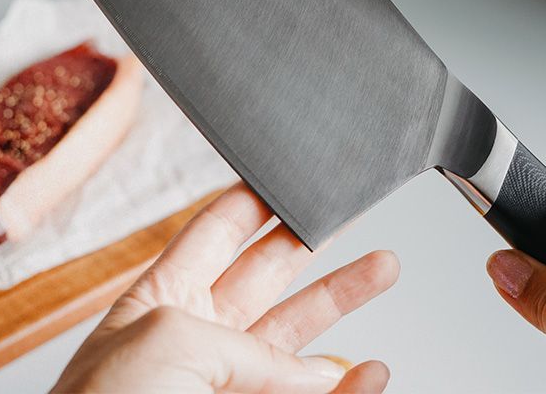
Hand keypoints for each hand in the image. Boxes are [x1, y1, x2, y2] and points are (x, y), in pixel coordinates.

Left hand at [53, 183, 398, 392]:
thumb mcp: (168, 341)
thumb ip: (247, 342)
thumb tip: (311, 373)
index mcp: (162, 300)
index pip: (216, 232)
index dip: (254, 199)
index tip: (292, 173)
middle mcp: (199, 337)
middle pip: (268, 271)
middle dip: (312, 239)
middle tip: (347, 211)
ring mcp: (230, 385)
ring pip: (299, 333)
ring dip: (343, 298)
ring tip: (383, 266)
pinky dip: (350, 386)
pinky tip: (370, 371)